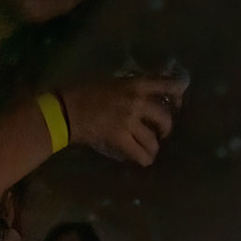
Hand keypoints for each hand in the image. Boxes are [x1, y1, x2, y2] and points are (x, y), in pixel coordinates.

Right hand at [61, 75, 185, 165]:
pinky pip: (142, 154)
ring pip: (154, 140)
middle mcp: (136, 101)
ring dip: (152, 147)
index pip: (166, 84)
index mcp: (133, 84)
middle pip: (166, 118)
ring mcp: (129, 120)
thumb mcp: (107, 81)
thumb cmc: (79, 92)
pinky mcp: (120, 138)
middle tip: (159, 133)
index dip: (178, 93)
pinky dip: (144, 159)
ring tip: (147, 149)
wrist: (61, 109)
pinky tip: (141, 158)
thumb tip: (145, 95)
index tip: (178, 101)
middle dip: (165, 129)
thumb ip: (128, 88)